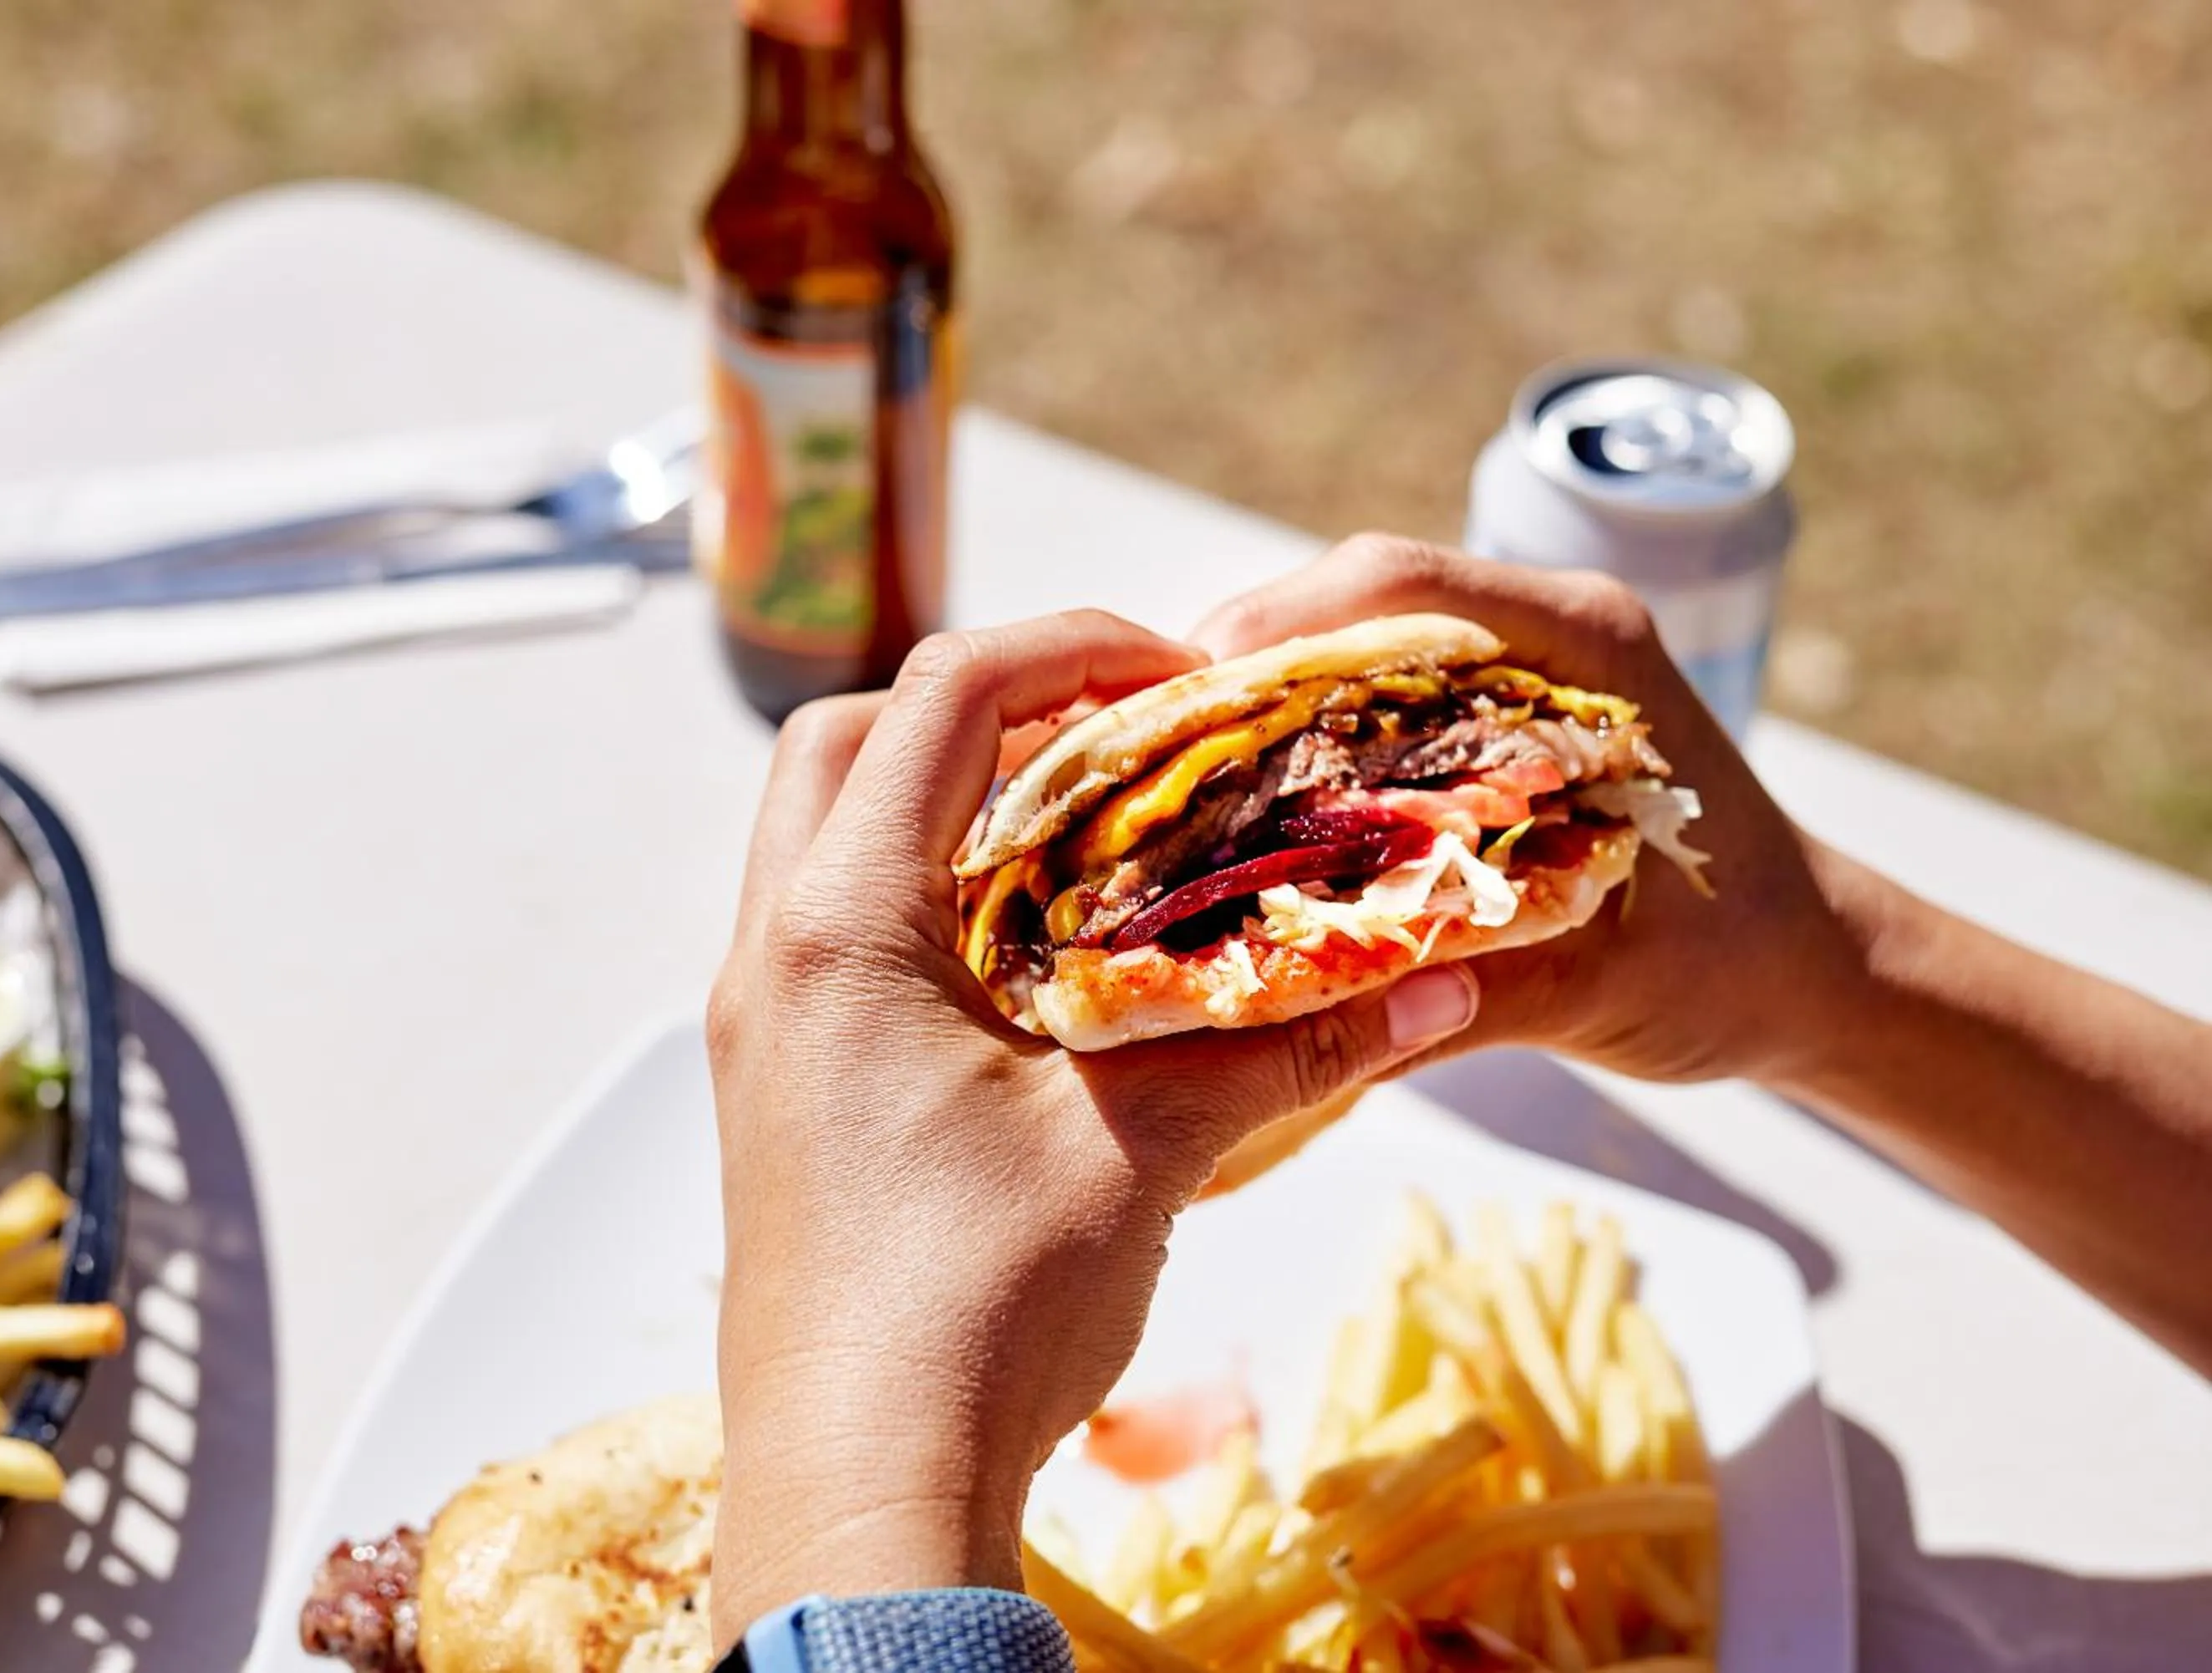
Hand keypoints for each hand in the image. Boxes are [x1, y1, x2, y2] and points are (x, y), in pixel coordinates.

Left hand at [705, 611, 1481, 1640]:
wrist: (857, 1494)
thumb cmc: (972, 1312)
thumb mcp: (1146, 1150)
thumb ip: (1287, 1040)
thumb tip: (1444, 985)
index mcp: (839, 926)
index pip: (939, 697)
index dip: (1070, 648)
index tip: (1180, 674)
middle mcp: (774, 957)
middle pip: (854, 746)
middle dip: (990, 711)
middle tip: (1124, 743)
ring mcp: (767, 1031)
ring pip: (837, 845)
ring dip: (956, 814)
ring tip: (1096, 847)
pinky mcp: (785, 1097)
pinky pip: (844, 942)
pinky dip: (936, 909)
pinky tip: (1047, 974)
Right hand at [1192, 533, 1873, 1086]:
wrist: (1817, 974)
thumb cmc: (1735, 964)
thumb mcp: (1603, 984)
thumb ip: (1462, 982)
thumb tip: (1294, 995)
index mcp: (1582, 648)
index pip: (1401, 585)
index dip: (1279, 625)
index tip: (1187, 694)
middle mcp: (1536, 636)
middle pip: (1346, 607)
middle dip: (1236, 676)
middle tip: (1141, 762)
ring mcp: (1507, 676)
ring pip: (1343, 658)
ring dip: (1256, 716)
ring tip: (1166, 791)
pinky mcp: (1486, 728)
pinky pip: (1365, 714)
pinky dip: (1296, 755)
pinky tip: (1238, 821)